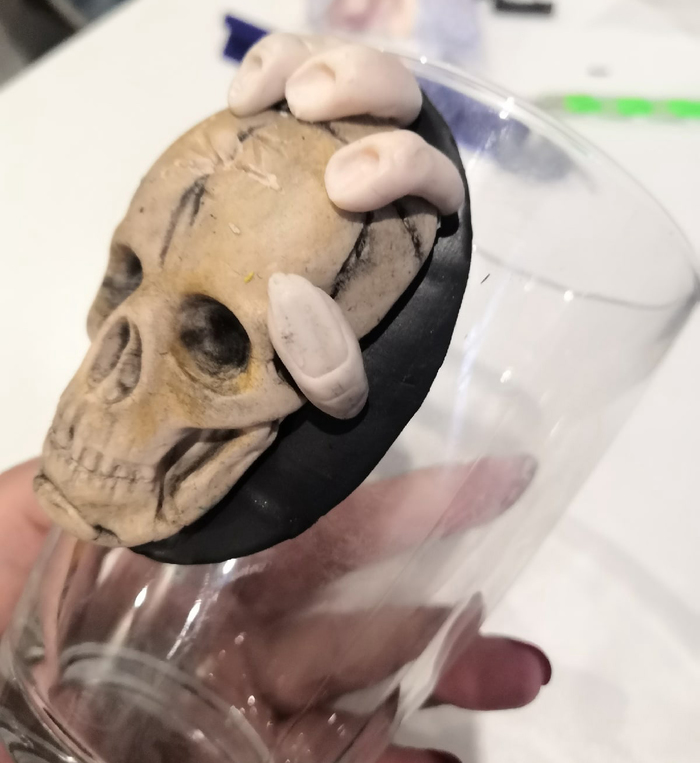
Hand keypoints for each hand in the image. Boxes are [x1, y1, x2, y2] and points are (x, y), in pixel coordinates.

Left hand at [0, 458, 549, 762]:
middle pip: (347, 597)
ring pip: (354, 684)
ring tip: (517, 668)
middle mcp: (229, 626)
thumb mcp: (18, 528)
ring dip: (439, 674)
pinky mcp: (241, 758)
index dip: (376, 497)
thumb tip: (151, 406)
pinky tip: (435, 758)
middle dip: (434, 571)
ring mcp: (239, 704)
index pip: (299, 519)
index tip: (460, 473)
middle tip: (512, 532)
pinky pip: (320, 760)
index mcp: (189, 563)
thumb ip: (73, 477)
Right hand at [231, 34, 465, 418]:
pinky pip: (287, 67)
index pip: (434, 180)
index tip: (342, 188)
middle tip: (307, 107)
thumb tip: (336, 388)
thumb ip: (326, 357)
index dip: (402, 171)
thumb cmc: (285, 329)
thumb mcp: (308, 350)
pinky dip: (268, 67)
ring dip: (311, 64)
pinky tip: (240, 98)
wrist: (228, 309)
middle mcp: (379, 167)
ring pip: (346, 69)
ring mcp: (331, 134)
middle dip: (361, 91)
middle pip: (400, 100)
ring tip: (264, 94)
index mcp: (409, 221)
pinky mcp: (282, 120)